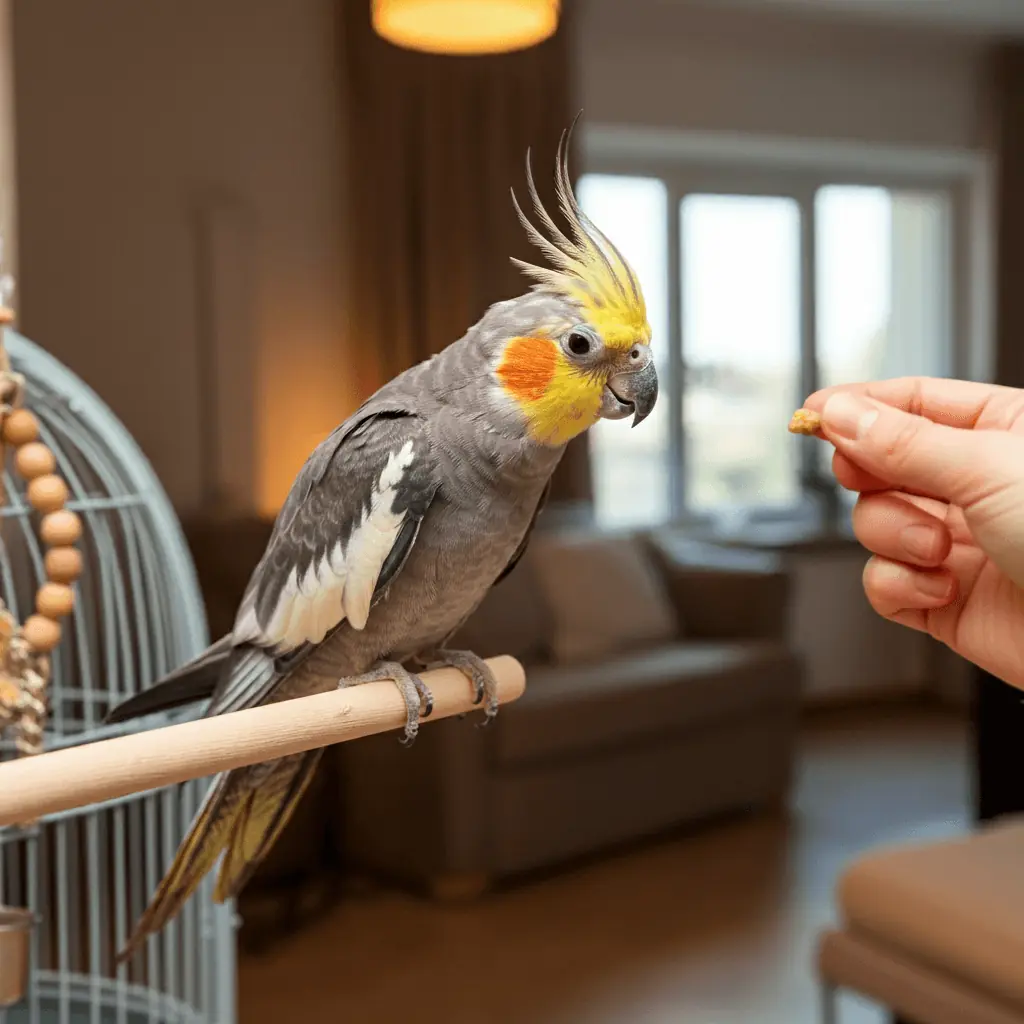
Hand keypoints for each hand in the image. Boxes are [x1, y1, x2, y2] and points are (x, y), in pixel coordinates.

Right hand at [802, 377, 1023, 689]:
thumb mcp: (990, 468)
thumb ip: (905, 441)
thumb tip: (841, 413)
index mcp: (1002, 433)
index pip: (913, 403)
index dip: (859, 406)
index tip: (813, 413)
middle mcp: (976, 486)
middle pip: (881, 463)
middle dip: (873, 476)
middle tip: (863, 474)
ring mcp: (958, 544)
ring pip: (876, 523)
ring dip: (894, 535)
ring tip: (938, 550)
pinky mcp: (944, 599)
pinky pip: (883, 581)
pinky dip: (899, 585)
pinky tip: (938, 587)